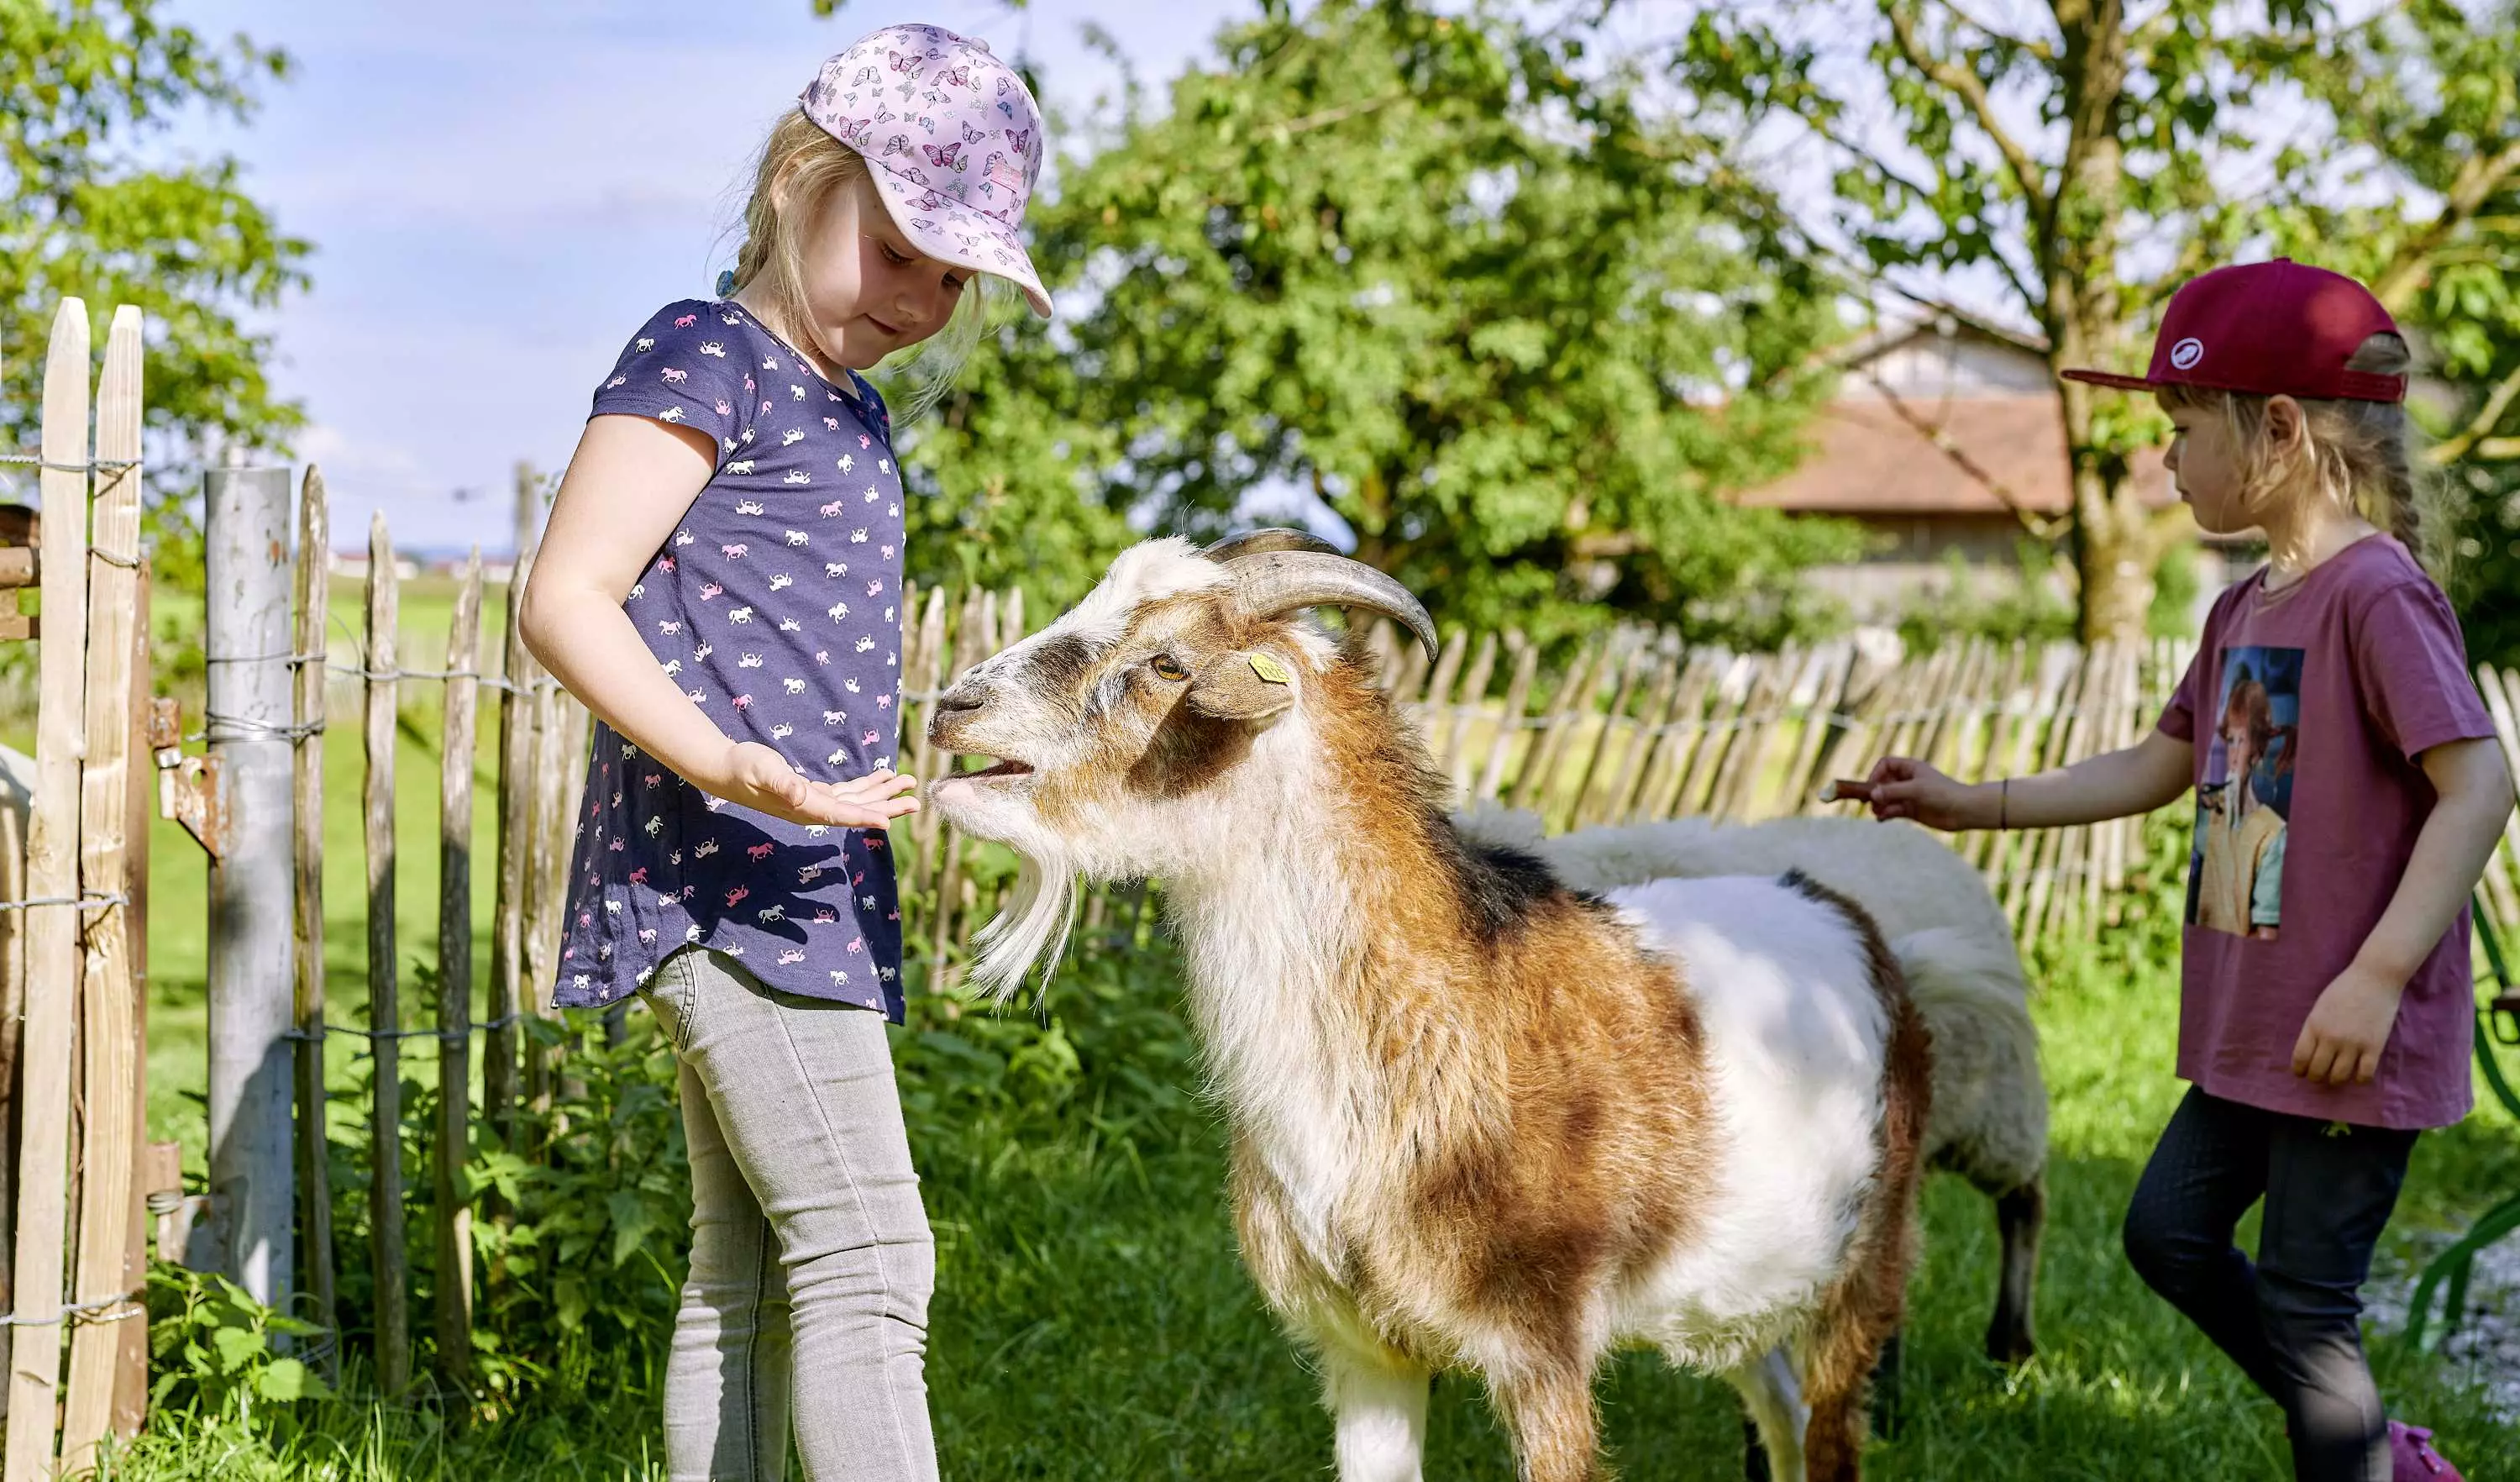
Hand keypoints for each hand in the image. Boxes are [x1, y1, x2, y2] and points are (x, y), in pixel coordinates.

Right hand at [706, 741, 919, 828]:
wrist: (725, 767)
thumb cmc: (743, 767)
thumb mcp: (764, 770)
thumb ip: (783, 782)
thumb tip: (800, 794)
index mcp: (804, 807)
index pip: (840, 815)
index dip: (865, 818)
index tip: (890, 821)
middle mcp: (812, 809)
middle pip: (856, 811)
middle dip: (887, 806)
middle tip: (916, 802)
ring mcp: (813, 802)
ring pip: (856, 800)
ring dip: (882, 793)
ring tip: (907, 783)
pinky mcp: (812, 792)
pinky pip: (846, 792)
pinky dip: (865, 785)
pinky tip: (882, 776)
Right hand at [1851, 756, 1987, 831]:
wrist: (1963, 811)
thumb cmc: (1943, 793)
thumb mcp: (1916, 789)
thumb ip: (1893, 791)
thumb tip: (1872, 795)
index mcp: (1910, 768)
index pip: (1885, 765)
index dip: (1876, 773)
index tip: (1872, 786)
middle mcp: (1908, 780)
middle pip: (1883, 782)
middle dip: (1875, 792)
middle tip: (1869, 802)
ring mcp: (1909, 795)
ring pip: (1886, 798)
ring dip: (1879, 805)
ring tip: (1877, 812)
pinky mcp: (1911, 810)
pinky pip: (1892, 810)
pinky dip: (1886, 814)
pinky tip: (1882, 819)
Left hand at [2291, 962, 2405, 1085]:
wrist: (2374, 978)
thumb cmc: (2345, 988)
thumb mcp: (2320, 1006)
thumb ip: (2315, 1028)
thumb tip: (2310, 1050)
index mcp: (2314, 1026)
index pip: (2300, 1057)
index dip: (2299, 1069)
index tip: (2301, 1073)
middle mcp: (2331, 1038)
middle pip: (2317, 1070)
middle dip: (2315, 1077)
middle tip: (2318, 1077)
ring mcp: (2353, 1044)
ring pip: (2339, 1076)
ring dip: (2335, 1080)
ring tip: (2336, 1078)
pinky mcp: (2374, 1047)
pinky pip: (2365, 1074)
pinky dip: (2360, 1080)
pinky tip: (2358, 1076)